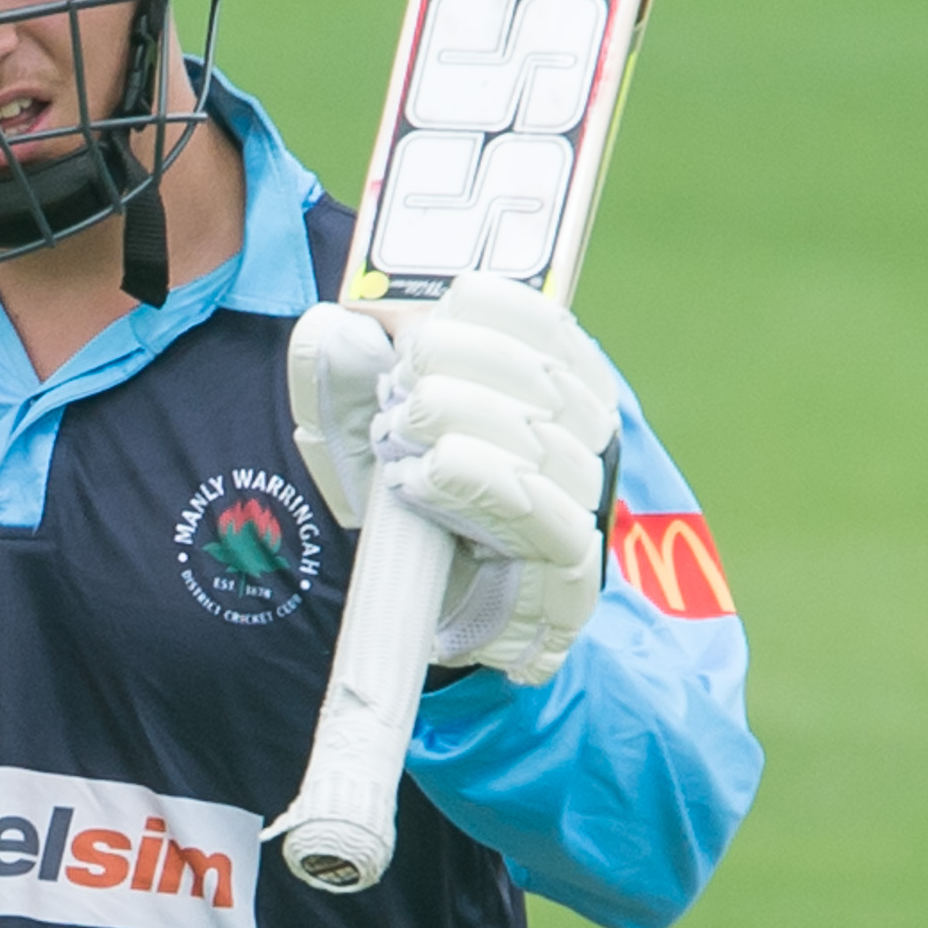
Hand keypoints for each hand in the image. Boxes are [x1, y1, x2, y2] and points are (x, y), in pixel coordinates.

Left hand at [287, 275, 619, 682]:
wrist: (424, 613)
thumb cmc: (407, 504)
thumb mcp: (363, 428)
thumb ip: (345, 372)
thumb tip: (340, 329)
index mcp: (556, 385)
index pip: (545, 323)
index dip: (479, 314)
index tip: (413, 332)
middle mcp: (587, 437)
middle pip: (542, 374)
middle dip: (451, 368)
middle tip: (395, 393)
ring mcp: (586, 503)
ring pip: (539, 440)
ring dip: (452, 424)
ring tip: (396, 440)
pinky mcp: (572, 569)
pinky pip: (540, 512)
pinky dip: (471, 481)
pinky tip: (418, 480)